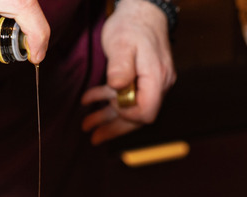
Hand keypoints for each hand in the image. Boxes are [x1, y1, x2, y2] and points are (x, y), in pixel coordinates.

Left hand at [81, 0, 175, 144]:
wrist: (142, 11)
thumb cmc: (132, 25)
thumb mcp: (122, 43)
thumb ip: (120, 66)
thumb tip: (118, 87)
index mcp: (156, 77)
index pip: (146, 112)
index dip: (127, 114)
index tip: (111, 104)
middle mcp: (159, 84)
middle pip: (139, 116)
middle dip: (114, 126)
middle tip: (91, 135)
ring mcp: (153, 83)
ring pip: (132, 110)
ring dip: (109, 118)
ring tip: (87, 125)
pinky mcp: (145, 81)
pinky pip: (130, 98)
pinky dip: (111, 102)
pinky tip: (91, 100)